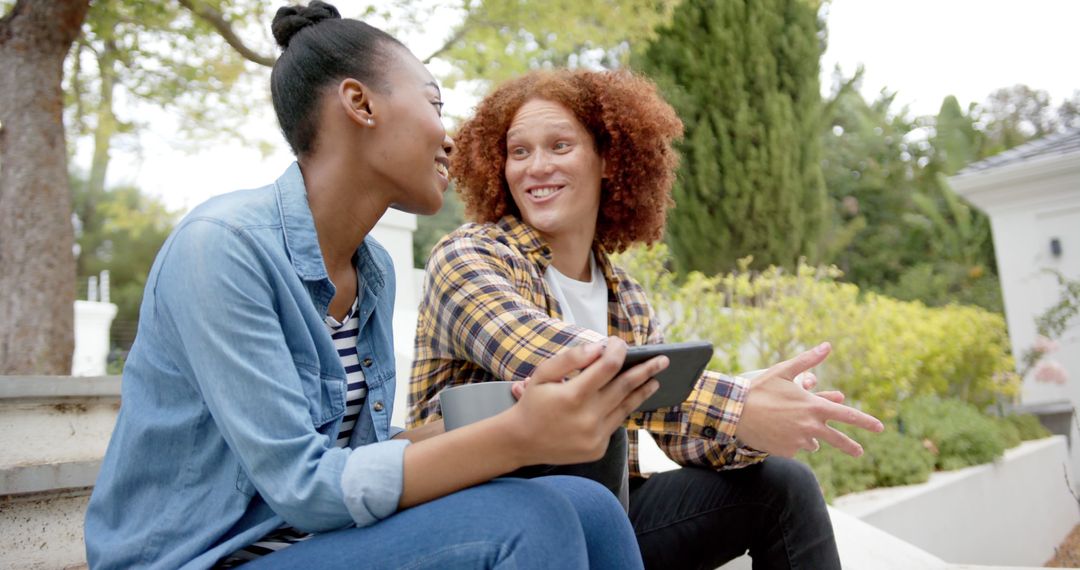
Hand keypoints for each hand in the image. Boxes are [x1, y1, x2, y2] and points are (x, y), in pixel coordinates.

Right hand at [507, 337, 665, 465]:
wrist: (521, 441)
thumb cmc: (532, 403)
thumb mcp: (542, 374)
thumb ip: (570, 358)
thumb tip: (599, 347)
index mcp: (572, 396)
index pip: (607, 367)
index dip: (618, 352)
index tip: (622, 343)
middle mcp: (587, 418)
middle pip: (625, 387)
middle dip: (646, 370)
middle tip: (664, 359)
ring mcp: (594, 436)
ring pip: (625, 407)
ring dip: (642, 391)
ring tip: (655, 379)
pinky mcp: (597, 449)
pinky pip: (615, 424)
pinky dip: (622, 409)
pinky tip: (630, 399)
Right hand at [734, 342, 883, 457]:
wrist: (735, 412)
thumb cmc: (760, 389)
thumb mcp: (784, 371)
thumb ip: (808, 361)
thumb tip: (828, 346)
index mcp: (814, 407)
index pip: (847, 415)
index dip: (866, 421)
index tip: (879, 428)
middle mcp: (811, 427)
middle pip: (838, 440)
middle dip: (850, 446)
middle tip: (859, 452)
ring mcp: (799, 441)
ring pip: (812, 443)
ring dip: (809, 437)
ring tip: (790, 426)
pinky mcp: (786, 451)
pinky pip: (794, 448)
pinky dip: (790, 441)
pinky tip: (776, 432)